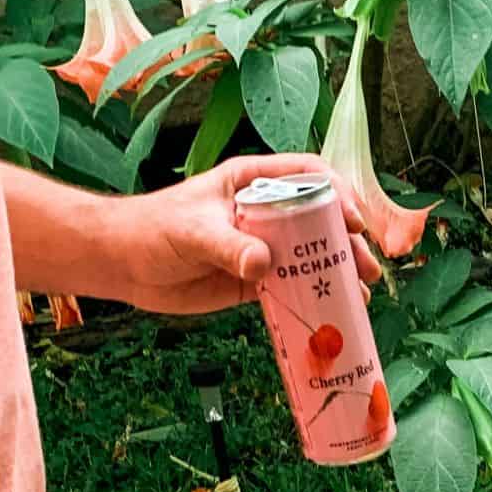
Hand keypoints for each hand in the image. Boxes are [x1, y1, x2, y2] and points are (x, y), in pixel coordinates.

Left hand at [105, 154, 381, 315]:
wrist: (124, 264)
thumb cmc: (152, 230)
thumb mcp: (192, 232)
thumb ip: (229, 246)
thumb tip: (263, 265)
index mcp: (252, 183)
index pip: (307, 176)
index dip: (336, 193)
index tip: (351, 221)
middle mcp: (265, 213)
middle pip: (321, 220)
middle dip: (349, 243)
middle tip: (367, 268)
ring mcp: (264, 248)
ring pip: (314, 257)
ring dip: (341, 274)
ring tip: (363, 295)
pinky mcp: (257, 281)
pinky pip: (296, 289)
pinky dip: (318, 300)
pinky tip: (336, 314)